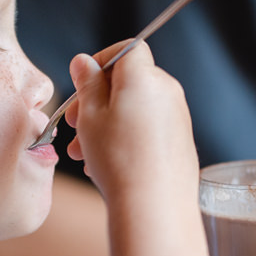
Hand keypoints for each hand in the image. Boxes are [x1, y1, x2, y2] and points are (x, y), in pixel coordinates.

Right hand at [63, 41, 198, 202]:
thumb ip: (87, 83)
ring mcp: (177, 116)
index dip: (101, 61)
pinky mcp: (181, 140)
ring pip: (135, 108)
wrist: (155, 206)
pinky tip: (105, 162)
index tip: (83, 82)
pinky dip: (126, 136)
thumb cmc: (119, 159)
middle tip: (75, 123)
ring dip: (106, 123)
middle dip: (97, 100)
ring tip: (82, 151)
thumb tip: (83, 61)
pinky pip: (148, 127)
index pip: (127, 49)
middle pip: (128, 81)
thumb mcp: (90, 116)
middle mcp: (167, 91)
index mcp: (144, 77)